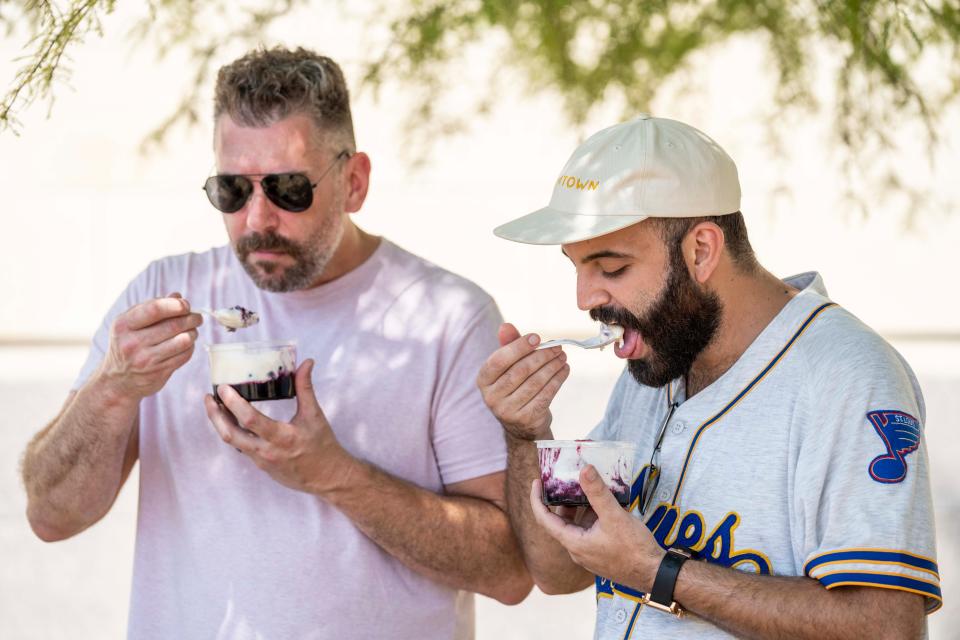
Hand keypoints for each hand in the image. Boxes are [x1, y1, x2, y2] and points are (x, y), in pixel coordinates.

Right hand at [98, 293, 201, 399]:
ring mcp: (145, 360)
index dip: (176, 305)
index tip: (186, 304)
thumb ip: (152, 307)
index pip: (155, 309)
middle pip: (173, 325)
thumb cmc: (127, 344)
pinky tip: (187, 344)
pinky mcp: (158, 373)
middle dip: (191, 318)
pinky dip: (190, 347)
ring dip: (193, 332)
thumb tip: (177, 296)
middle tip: (197, 316)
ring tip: (193, 330)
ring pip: (183, 341)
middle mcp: (132, 343)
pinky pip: (184, 355)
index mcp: (123, 325)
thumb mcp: (130, 323)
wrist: (117, 380)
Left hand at [203, 359, 356, 494]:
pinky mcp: (261, 466)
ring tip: (215, 406)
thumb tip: (306, 363)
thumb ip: (305, 388)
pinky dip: (233, 432)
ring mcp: (261, 460)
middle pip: (230, 434)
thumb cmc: (322, 445)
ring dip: (220, 423)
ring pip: (232, 442)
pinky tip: (232, 421)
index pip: (249, 419)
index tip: (223, 388)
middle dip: (215, 415)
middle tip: (209, 397)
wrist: (327, 477)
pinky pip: (241, 447)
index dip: (233, 403)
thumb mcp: (315, 415)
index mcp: (282, 436)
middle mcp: (267, 451)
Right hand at [476, 322, 569, 439]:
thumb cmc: (514, 387)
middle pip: (520, 371)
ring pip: (535, 382)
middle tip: (557, 347)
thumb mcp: (508, 367)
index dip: (518, 347)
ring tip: (562, 357)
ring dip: (552, 367)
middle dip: (542, 356)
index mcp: (483, 380)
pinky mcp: (526, 419)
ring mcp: (508, 411)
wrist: (520, 424)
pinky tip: (564, 370)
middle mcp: (491, 397)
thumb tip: (505, 326)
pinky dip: (557, 380)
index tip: (537, 338)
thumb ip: (508, 345)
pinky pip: (545, 395)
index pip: (499, 360)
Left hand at [530, 465, 664, 591]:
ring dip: (580, 506)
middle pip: (561, 520)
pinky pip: (591, 530)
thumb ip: (598, 492)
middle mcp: (578, 550)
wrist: (656, 574)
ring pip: (578, 524)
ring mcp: (590, 552)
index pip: (544, 520)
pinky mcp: (602, 552)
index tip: (536, 481)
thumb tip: (584, 469)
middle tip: (565, 478)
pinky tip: (605, 501)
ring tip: (586, 485)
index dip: (537, 499)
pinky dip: (593, 514)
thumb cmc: (634, 549)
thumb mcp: (615, 516)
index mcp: (574, 543)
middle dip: (562, 499)